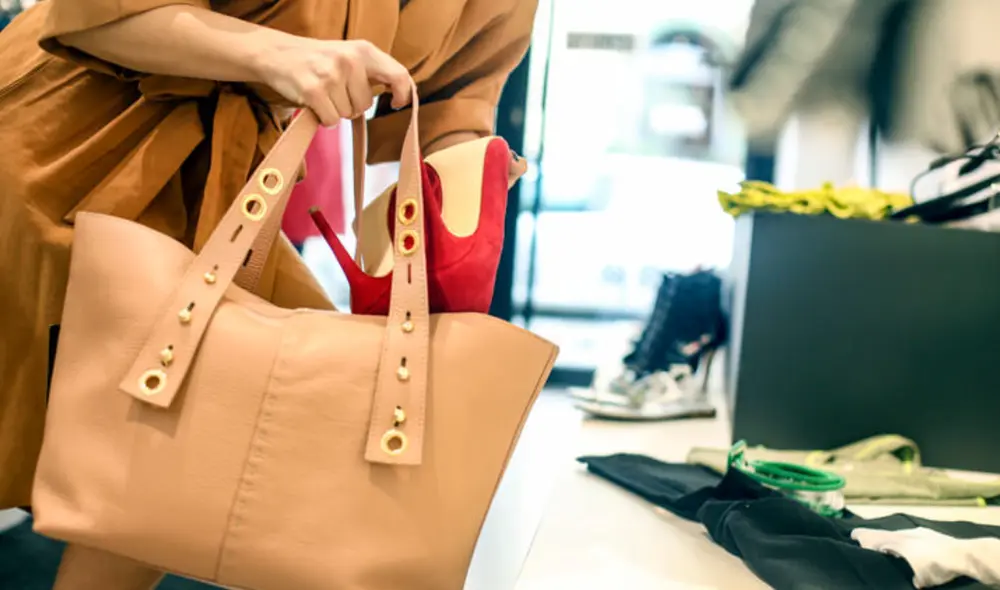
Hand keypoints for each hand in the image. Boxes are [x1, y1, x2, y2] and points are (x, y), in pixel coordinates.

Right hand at [255, 38, 411, 126]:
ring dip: (335, 111)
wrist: (277, 54)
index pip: (398, 75)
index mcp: (364, 50)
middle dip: (351, 106)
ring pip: (347, 115)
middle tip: (335, 91)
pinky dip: (323, 118)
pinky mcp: (313, 91)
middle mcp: (350, 60)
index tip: (395, 103)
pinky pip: (331, 121)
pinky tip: (314, 102)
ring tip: (322, 92)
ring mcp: (331, 75)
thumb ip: (374, 71)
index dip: (402, 94)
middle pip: (366, 106)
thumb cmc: (319, 60)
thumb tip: (402, 91)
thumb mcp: (350, 56)